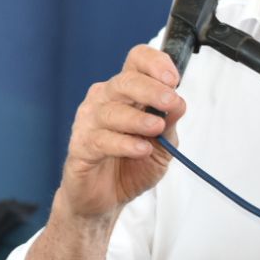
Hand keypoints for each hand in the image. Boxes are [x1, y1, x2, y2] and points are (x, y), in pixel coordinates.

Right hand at [58, 45, 188, 222]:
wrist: (106, 199)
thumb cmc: (132, 165)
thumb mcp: (163, 145)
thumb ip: (170, 124)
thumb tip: (179, 102)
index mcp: (126, 92)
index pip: (136, 60)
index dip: (155, 63)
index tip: (174, 79)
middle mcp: (104, 100)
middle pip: (125, 81)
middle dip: (151, 89)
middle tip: (171, 102)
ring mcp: (89, 122)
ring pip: (111, 111)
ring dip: (138, 119)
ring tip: (156, 129)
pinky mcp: (80, 147)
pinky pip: (101, 140)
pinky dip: (123, 144)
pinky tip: (140, 149)